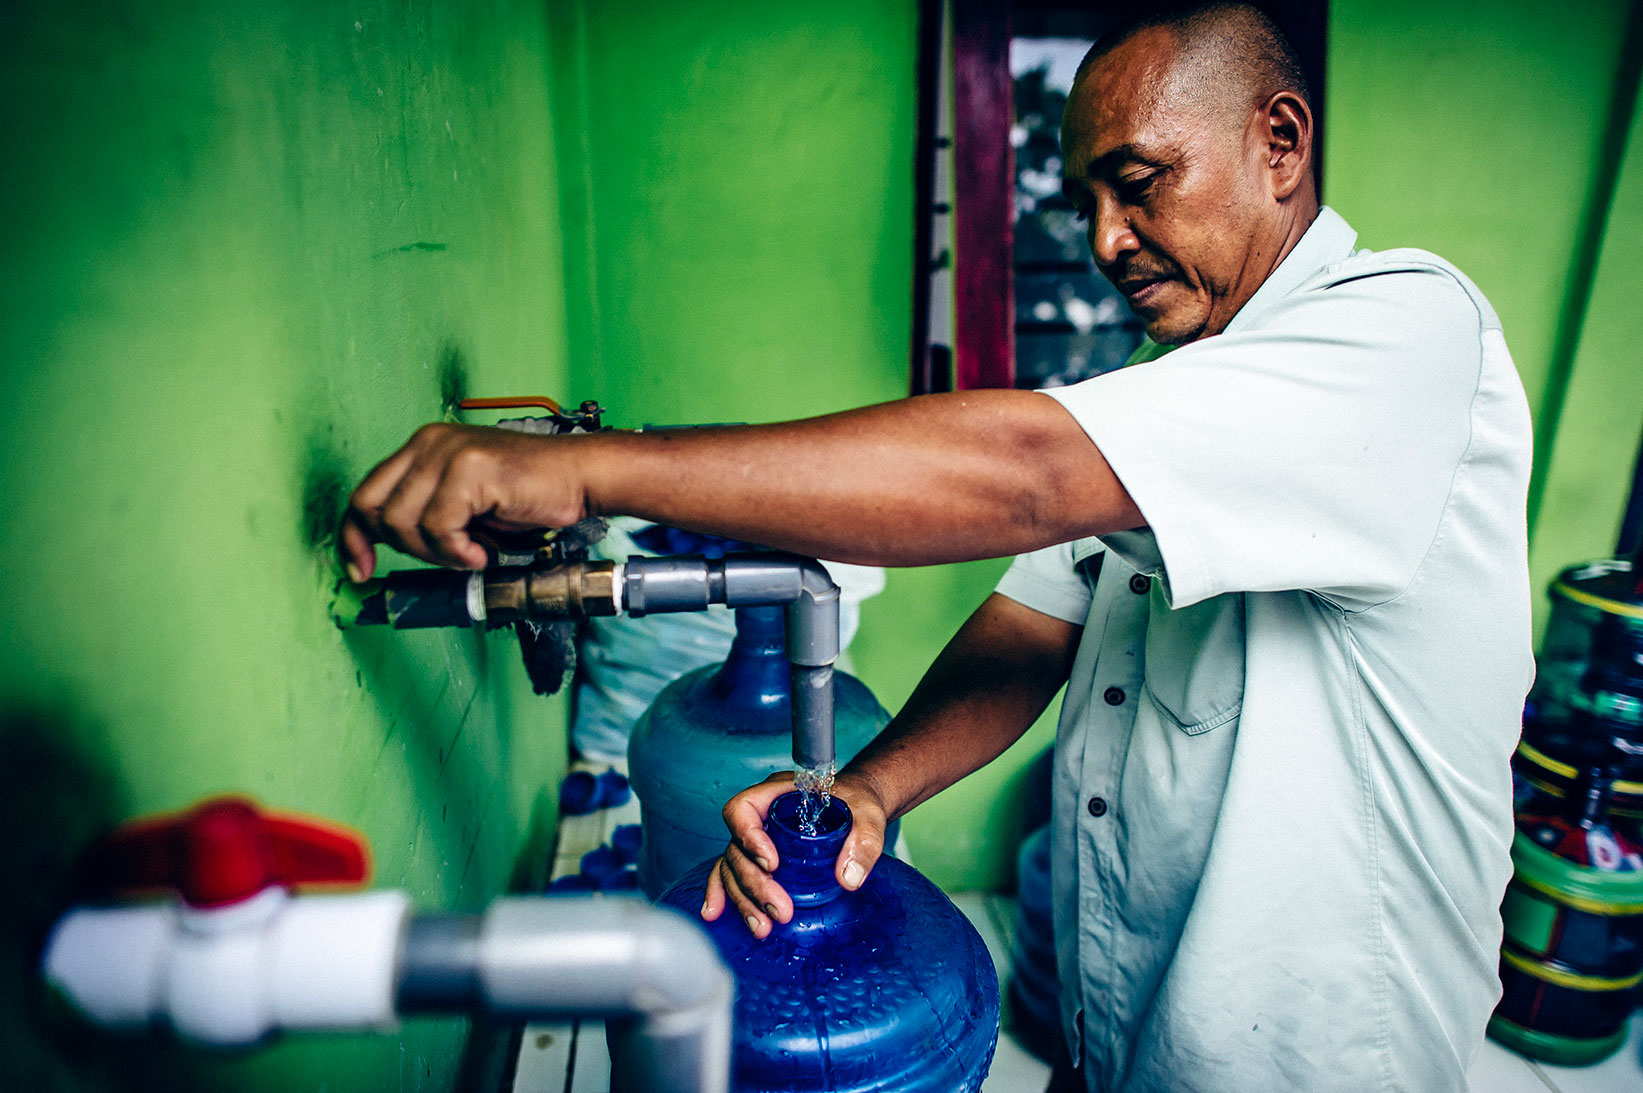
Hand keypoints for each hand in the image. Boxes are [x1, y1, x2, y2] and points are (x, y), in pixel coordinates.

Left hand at [340, 423, 588, 580]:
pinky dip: (459, 551)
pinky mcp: (470, 468)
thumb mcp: (463, 505)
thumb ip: (425, 513)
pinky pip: (439, 527)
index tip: (359, 571)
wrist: (579, 479)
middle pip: (374, 510)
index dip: (353, 537)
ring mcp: (447, 452)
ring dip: (437, 553)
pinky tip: (482, 551)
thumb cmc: (529, 495)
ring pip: (402, 522)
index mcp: (422, 447)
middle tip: (445, 556)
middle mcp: (428, 443)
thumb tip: (385, 548)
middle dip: (405, 548)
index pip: (364, 494)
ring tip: (472, 552)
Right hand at [701, 770, 890, 937]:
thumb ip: (864, 842)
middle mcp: (760, 814)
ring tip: (763, 927)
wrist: (857, 808)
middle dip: (754, 883)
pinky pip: (730, 873)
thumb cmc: (857, 804)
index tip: (772, 865)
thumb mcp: (868, 816)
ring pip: (732, 867)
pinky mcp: (758, 858)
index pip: (744, 809)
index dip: (749, 837)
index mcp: (778, 793)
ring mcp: (756, 837)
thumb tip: (848, 879)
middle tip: (780, 910)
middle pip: (737, 848)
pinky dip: (722, 893)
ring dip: (743, 899)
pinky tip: (716, 914)